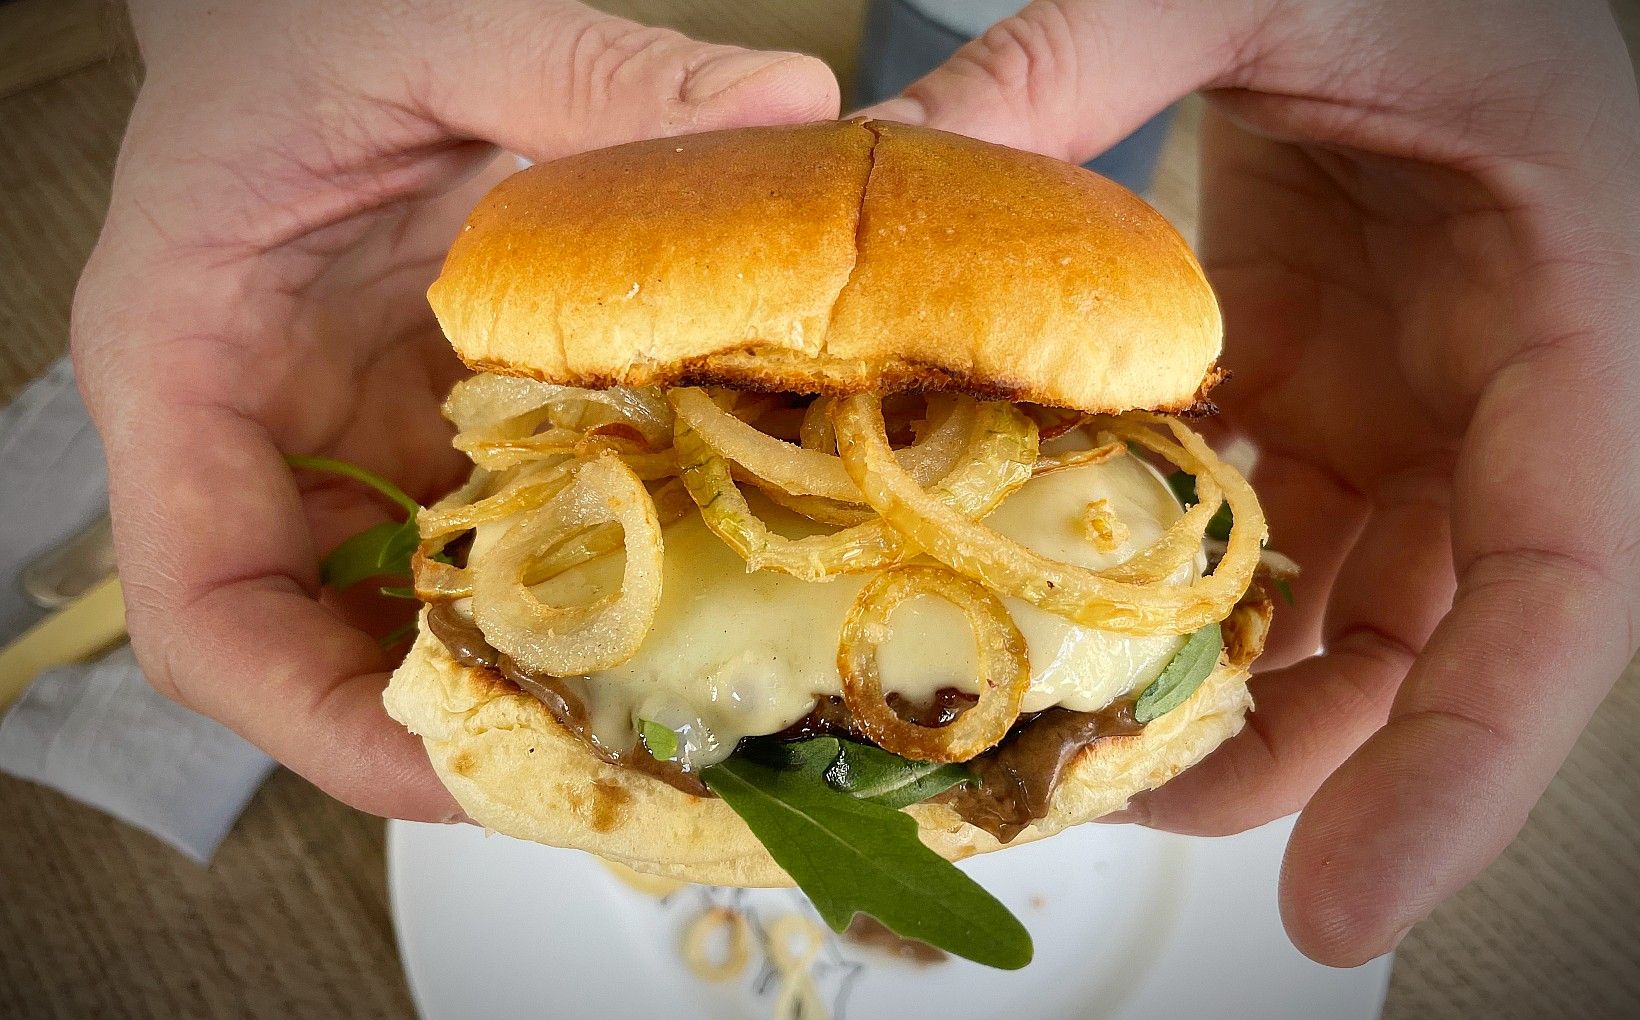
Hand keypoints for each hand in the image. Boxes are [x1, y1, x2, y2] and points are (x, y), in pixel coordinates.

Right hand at [72, 0, 836, 820]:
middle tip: (612, 755)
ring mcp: (341, 433)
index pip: (205, 616)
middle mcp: (257, 432)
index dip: (317, 723)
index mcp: (186, 366)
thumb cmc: (301, 12)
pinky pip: (482, 527)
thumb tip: (787, 113)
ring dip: (530, 661)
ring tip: (664, 692)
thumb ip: (592, 78)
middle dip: (455, 721)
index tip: (455, 765)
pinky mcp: (416, 414)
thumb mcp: (431, 26)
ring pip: (415, 606)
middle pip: (320, 651)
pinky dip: (570, 567)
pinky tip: (677, 570)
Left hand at [864, 0, 1639, 964]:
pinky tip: (1034, 573)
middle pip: (1415, 645)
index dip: (1462, 766)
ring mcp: (1393, 405)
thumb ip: (1087, 57)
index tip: (1343, 908)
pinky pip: (1245, 523)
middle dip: (1274, 755)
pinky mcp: (1306, 387)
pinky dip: (1149, 569)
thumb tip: (885, 159)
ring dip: (1190, 676)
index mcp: (1574, 324)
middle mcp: (1492, 400)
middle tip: (1100, 804)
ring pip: (1320, 605)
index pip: (1557, 593)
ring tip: (1041, 716)